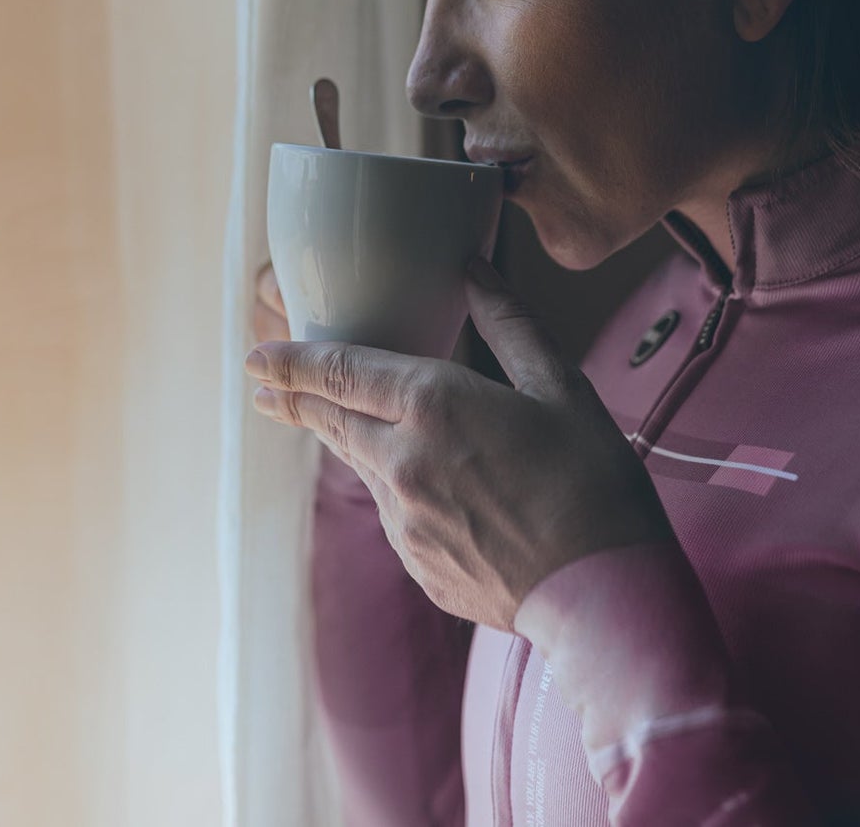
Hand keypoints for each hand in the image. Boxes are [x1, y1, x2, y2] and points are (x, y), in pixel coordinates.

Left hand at [244, 255, 676, 630]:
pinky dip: (404, 490)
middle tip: (264, 386)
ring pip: (364, 466)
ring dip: (357, 442)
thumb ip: (509, 322)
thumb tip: (472, 269)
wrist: (601, 591)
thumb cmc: (592, 479)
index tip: (258, 356)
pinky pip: (397, 513)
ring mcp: (404, 522)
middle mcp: (403, 463)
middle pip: (330, 422)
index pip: (341, 372)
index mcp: (436, 406)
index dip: (293, 361)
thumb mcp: (561, 385)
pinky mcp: (416, 565)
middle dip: (294, 400)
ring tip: (357, 425)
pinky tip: (446, 491)